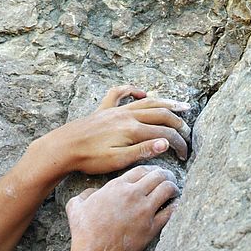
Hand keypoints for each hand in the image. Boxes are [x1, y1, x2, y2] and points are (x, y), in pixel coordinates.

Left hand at [29, 85, 190, 176]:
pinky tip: (141, 91)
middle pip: (160, 114)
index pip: (164, 134)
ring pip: (146, 102)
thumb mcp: (119, 160)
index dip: (178, 144)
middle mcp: (126, 115)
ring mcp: (115, 110)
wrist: (63, 148)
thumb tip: (166, 143)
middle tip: (187, 133)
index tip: (184, 155)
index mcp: (132, 129)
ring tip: (180, 105)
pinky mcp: (104, 110)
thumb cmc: (90, 159)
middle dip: (178, 123)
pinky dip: (132, 90)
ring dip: (165, 103)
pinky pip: (119, 93)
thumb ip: (143, 150)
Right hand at [66, 165, 178, 250]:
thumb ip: (86, 195)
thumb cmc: (85, 230)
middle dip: (166, 175)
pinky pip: (170, 212)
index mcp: (117, 187)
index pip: (141, 169)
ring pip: (167, 189)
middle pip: (158, 176)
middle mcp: (133, 194)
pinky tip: (177, 205)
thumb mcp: (76, 205)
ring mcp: (145, 210)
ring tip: (175, 190)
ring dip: (173, 187)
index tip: (155, 172)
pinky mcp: (152, 226)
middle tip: (169, 178)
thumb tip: (91, 194)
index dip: (151, 169)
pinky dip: (176, 206)